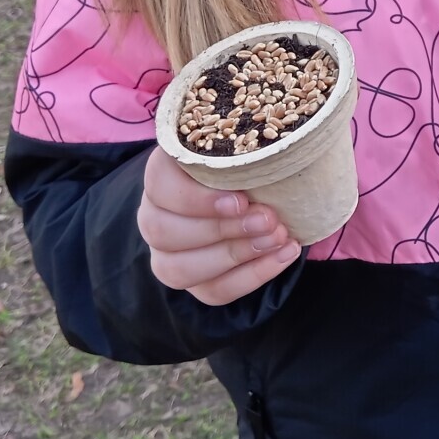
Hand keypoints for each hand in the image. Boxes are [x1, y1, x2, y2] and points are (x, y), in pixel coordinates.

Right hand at [137, 147, 300, 304]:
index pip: (158, 184)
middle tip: (268, 219)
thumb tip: (272, 157)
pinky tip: (284, 254)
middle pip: (162, 231)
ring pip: (178, 269)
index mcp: (163, 171)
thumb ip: (248, 152)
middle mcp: (154, 212)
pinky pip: (212, 290)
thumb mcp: (247, 148)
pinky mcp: (191, 278)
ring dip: (235, 255)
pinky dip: (252, 276)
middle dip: (222, 229)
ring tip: (278, 238)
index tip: (241, 200)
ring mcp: (166, 251)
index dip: (195, 198)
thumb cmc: (250, 159)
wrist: (261, 189)